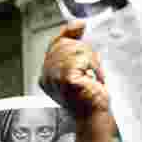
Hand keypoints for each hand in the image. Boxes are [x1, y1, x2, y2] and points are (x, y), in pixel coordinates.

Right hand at [39, 22, 112, 141]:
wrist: (94, 117)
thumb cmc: (89, 98)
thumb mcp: (80, 67)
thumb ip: (74, 46)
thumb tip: (77, 24)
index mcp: (46, 75)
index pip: (55, 44)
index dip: (68, 33)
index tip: (80, 26)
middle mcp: (46, 76)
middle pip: (65, 44)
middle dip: (84, 52)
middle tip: (92, 70)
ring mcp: (55, 77)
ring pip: (74, 49)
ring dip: (91, 60)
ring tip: (93, 77)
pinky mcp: (66, 78)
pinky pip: (82, 58)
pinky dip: (94, 66)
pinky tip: (94, 79)